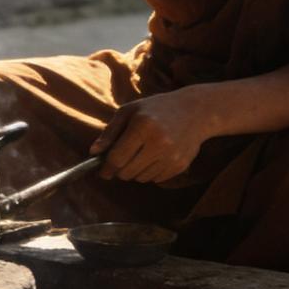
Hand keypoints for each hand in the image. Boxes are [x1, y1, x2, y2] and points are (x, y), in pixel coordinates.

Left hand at [89, 88, 207, 183]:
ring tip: (141, 154)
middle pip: (127, 172)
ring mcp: (171, 156)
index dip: (106, 167)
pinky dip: (150, 172)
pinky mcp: (180, 165)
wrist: (194, 111)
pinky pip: (155, 179)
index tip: (103, 171)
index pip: (117, 158)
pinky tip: (154, 157)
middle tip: (121, 160)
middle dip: (120, 170)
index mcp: (142, 126)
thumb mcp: (130, 111)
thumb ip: (110, 132)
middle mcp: (158, 143)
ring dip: (135, 171)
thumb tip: (94, 152)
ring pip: (141, 178)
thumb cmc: (157, 108)